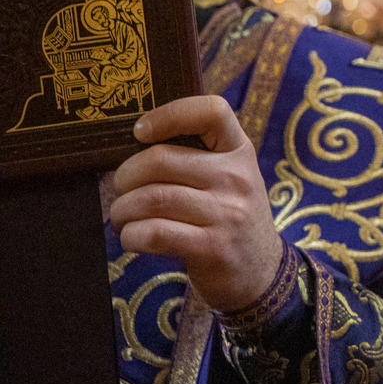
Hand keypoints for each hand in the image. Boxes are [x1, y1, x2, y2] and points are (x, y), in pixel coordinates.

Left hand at [108, 96, 283, 313]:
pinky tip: (133, 237)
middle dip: (124, 176)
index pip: (212, 111)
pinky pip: (154, 232)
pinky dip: (131, 235)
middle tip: (121, 190)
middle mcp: (237, 178)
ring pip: (150, 198)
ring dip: (122, 210)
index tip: (141, 132)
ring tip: (123, 217)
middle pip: (161, 160)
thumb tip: (134, 144)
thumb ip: (197, 158)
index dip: (169, 114)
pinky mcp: (212, 247)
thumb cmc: (230, 219)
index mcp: (240, 152)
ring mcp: (227, 213)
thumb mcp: (230, 179)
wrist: (260, 272)